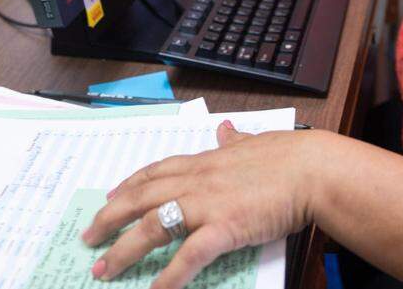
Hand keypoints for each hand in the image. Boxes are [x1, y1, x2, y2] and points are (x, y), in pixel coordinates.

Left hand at [81, 121, 326, 287]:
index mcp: (204, 162)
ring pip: (152, 226)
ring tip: (104, 270)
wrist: (313, 170)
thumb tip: (226, 130)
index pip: (155, 172)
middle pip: (140, 199)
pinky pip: (188, 256)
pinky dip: (169, 277)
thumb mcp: (255, 142)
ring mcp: (208, 205)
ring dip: (124, 250)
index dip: (127, 187)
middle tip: (88, 238)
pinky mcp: (224, 228)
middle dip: (109, 220)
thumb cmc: (290, 156)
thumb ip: (235, 140)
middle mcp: (197, 181)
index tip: (109, 199)